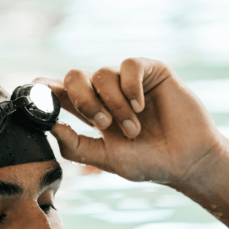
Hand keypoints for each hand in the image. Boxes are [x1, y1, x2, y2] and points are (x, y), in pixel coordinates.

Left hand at [42, 58, 224, 187]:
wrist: (188, 160)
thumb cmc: (149, 162)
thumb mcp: (107, 159)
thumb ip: (76, 146)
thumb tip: (50, 128)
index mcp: (90, 111)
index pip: (59, 92)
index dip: (43, 90)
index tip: (39, 101)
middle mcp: (105, 93)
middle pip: (74, 76)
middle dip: (83, 99)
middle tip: (103, 124)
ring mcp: (127, 81)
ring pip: (102, 74)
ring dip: (115, 103)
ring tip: (133, 127)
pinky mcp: (150, 72)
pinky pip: (129, 65)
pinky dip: (130, 87)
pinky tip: (140, 106)